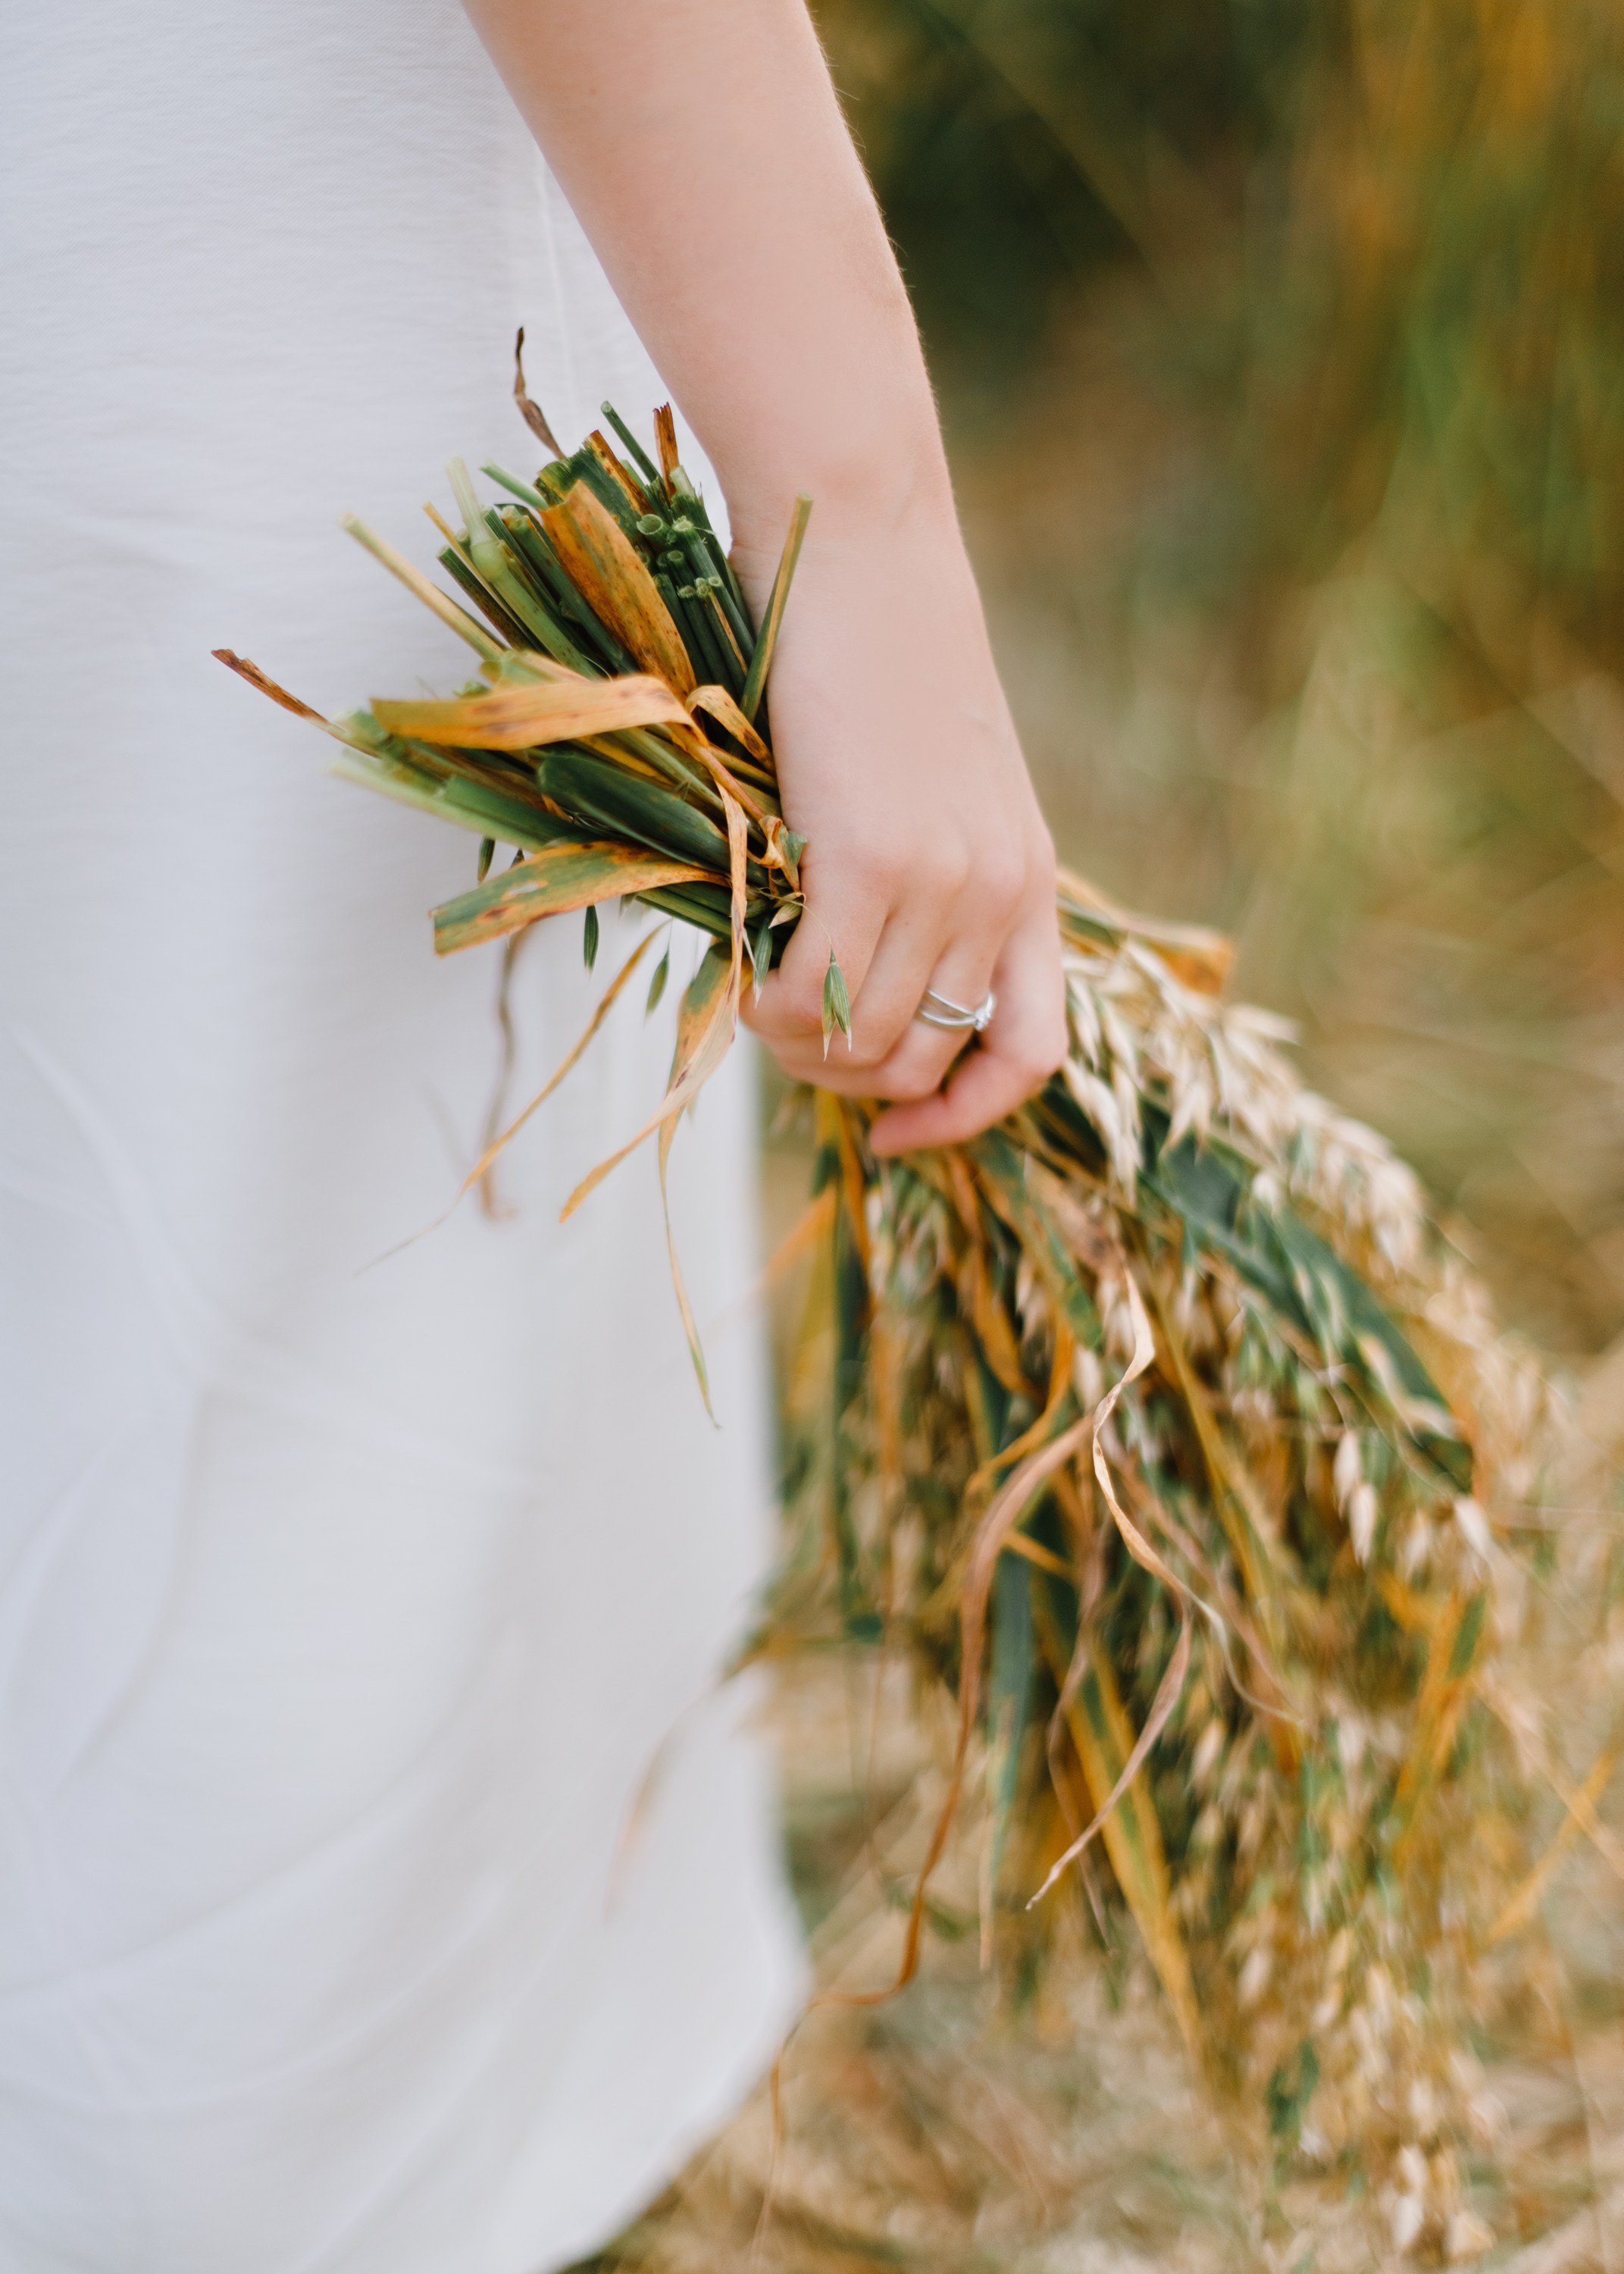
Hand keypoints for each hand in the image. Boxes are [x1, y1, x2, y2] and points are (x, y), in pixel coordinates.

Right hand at [734, 493, 1066, 1154]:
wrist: (861, 538)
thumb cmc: (874, 653)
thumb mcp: (935, 784)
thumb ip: (920, 882)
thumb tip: (848, 989)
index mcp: (1028, 881)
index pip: (1031, 1054)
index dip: (964, 1117)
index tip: (899, 1132)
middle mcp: (1002, 892)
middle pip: (924, 1059)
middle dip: (847, 1078)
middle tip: (786, 1035)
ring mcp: (945, 877)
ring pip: (864, 1039)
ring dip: (797, 1045)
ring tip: (757, 997)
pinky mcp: (874, 852)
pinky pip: (815, 991)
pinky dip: (769, 1006)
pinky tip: (745, 969)